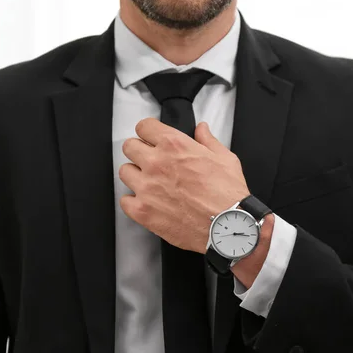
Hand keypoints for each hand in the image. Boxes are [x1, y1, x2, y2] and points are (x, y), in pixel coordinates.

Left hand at [119, 118, 250, 253]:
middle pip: (130, 147)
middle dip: (139, 151)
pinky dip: (134, 202)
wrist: (227, 225)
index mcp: (174, 145)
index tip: (151, 139)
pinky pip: (125, 200)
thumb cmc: (228, 194)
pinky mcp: (143, 210)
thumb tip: (202, 130)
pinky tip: (147, 202)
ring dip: (135, 175)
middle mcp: (156, 163)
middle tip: (150, 161)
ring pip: (125, 171)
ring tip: (149, 183)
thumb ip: (208, 141)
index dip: (148, 132)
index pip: (144, 127)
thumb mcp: (225, 158)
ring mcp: (146, 187)